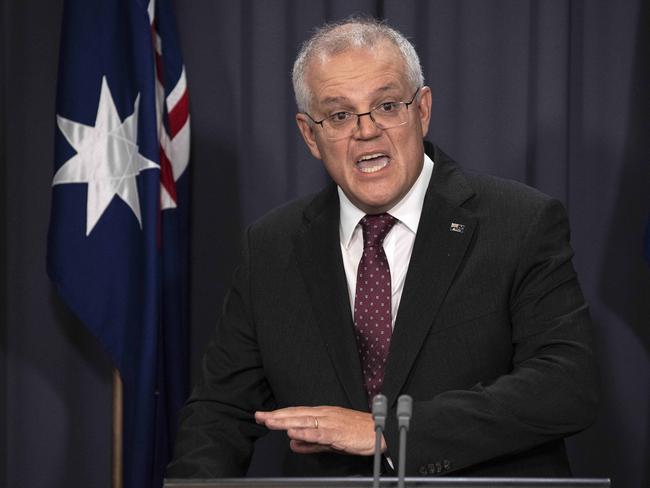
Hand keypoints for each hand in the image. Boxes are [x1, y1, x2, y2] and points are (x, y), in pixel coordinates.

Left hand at [255, 406, 385, 455]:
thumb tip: (292, 444)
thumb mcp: (330, 439)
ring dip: (286, 422)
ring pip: (304, 421)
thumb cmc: (357, 433)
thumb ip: (310, 443)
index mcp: (323, 414)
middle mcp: (325, 415)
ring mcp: (331, 422)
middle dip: (277, 416)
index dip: (279, 414)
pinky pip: (319, 433)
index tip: (263, 416)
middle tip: (259, 416)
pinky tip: (294, 434)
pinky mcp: (338, 433)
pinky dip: (305, 433)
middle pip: (296, 414)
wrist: (380, 432)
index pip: (296, 413)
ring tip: (270, 422)